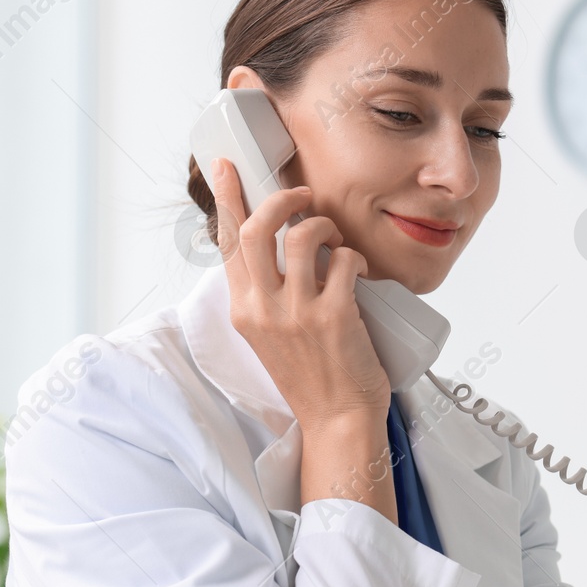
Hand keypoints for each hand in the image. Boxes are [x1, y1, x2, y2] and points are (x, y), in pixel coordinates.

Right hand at [208, 157, 389, 430]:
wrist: (337, 420)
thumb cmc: (311, 378)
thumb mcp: (269, 336)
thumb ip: (265, 296)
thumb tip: (276, 249)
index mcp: (243, 311)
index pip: (228, 243)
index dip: (228, 198)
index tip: (227, 167)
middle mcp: (263, 310)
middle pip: (257, 229)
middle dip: (281, 198)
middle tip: (302, 194)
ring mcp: (297, 313)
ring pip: (303, 236)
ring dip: (325, 224)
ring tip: (336, 238)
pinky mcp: (334, 317)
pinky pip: (344, 260)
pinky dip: (355, 255)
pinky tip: (359, 269)